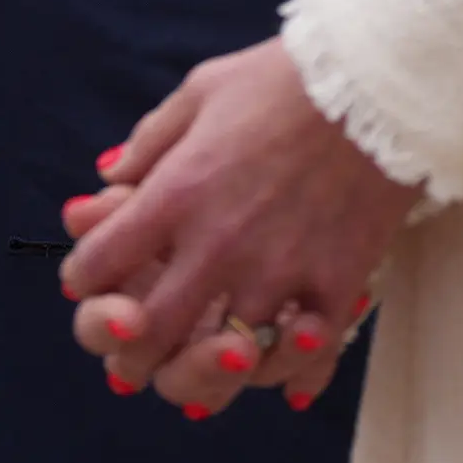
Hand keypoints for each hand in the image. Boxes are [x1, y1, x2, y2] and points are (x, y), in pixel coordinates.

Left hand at [58, 38, 416, 408]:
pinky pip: (308, 356)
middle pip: (151, 334)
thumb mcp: (200, 92)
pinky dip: (295, 376)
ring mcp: (280, 270)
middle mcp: (218, 242)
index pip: (96, 265)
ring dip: (208, 375)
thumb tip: (107, 181)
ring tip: (206, 369)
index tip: (95, 282)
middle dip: (131, 354)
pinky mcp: (337, 284)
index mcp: (174, 192)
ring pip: (226, 361)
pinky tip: (287, 382)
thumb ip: (149, 143)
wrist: (377, 81)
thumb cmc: (283, 80)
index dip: (85, 280)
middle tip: (135, 356)